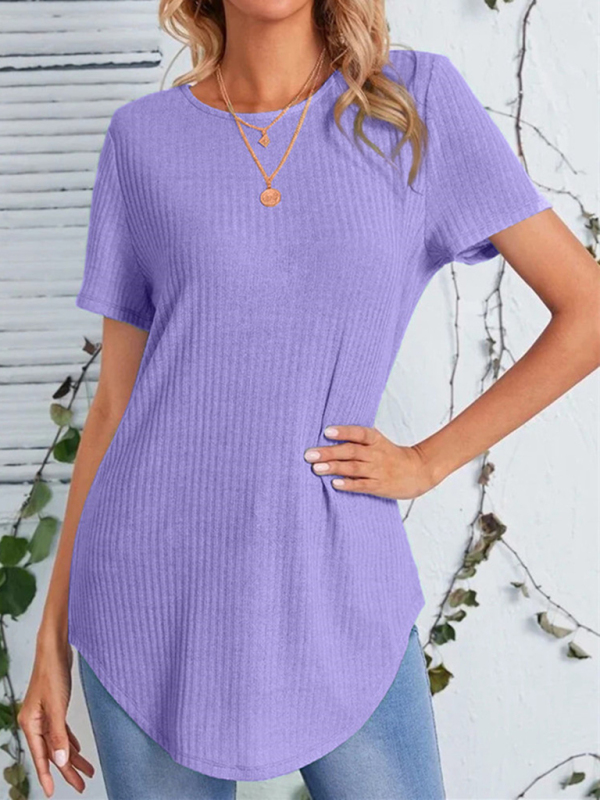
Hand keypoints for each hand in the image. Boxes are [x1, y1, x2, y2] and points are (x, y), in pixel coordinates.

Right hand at [18, 638, 94, 796]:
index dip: (49, 774)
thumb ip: (58, 734)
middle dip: (67, 770)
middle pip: (52, 752)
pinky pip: (62, 731)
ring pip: (59, 742)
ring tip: (87, 772)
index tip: (53, 792)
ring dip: (73, 757)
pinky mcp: (55, 707)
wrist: (54, 648)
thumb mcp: (57, 705)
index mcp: (31, 723)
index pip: (41, 755)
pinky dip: (70, 741)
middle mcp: (36, 722)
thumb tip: (61, 760)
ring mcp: (45, 714)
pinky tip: (78, 751)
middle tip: (81, 785)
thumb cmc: (52, 672)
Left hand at [304, 425, 437, 499]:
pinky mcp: (379, 486)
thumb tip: (328, 436)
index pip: (359, 433)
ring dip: (334, 468)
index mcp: (376, 440)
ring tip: (316, 468)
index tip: (326, 431)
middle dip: (329, 452)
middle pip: (351, 451)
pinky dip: (348, 484)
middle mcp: (376, 454)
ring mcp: (378, 470)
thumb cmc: (391, 455)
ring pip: (353, 468)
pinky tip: (335, 484)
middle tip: (309, 454)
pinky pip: (362, 485)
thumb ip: (358, 439)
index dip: (343, 432)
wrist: (418, 471)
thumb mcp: (378, 442)